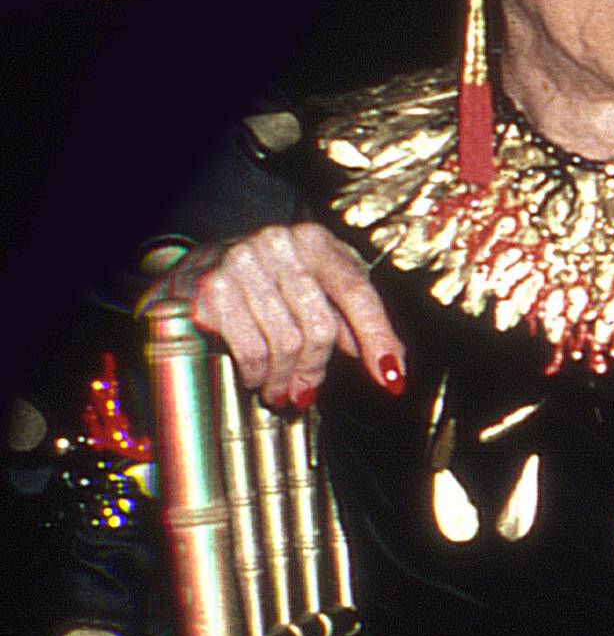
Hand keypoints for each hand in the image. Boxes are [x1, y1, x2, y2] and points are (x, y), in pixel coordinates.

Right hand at [177, 221, 406, 407]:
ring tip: (281, 391)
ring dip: (285, 379)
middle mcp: (280, 244)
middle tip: (306, 394)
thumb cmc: (270, 281)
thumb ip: (352, 319)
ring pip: (285, 343)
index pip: (357, 292)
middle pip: (319, 327)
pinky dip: (258, 374)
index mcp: (315, 242)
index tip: (392, 378)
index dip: (378, 338)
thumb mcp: (317, 286)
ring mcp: (244, 263)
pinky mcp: (214, 288)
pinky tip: (256, 378)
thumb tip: (389, 363)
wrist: (199, 264)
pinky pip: (251, 349)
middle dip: (316, 371)